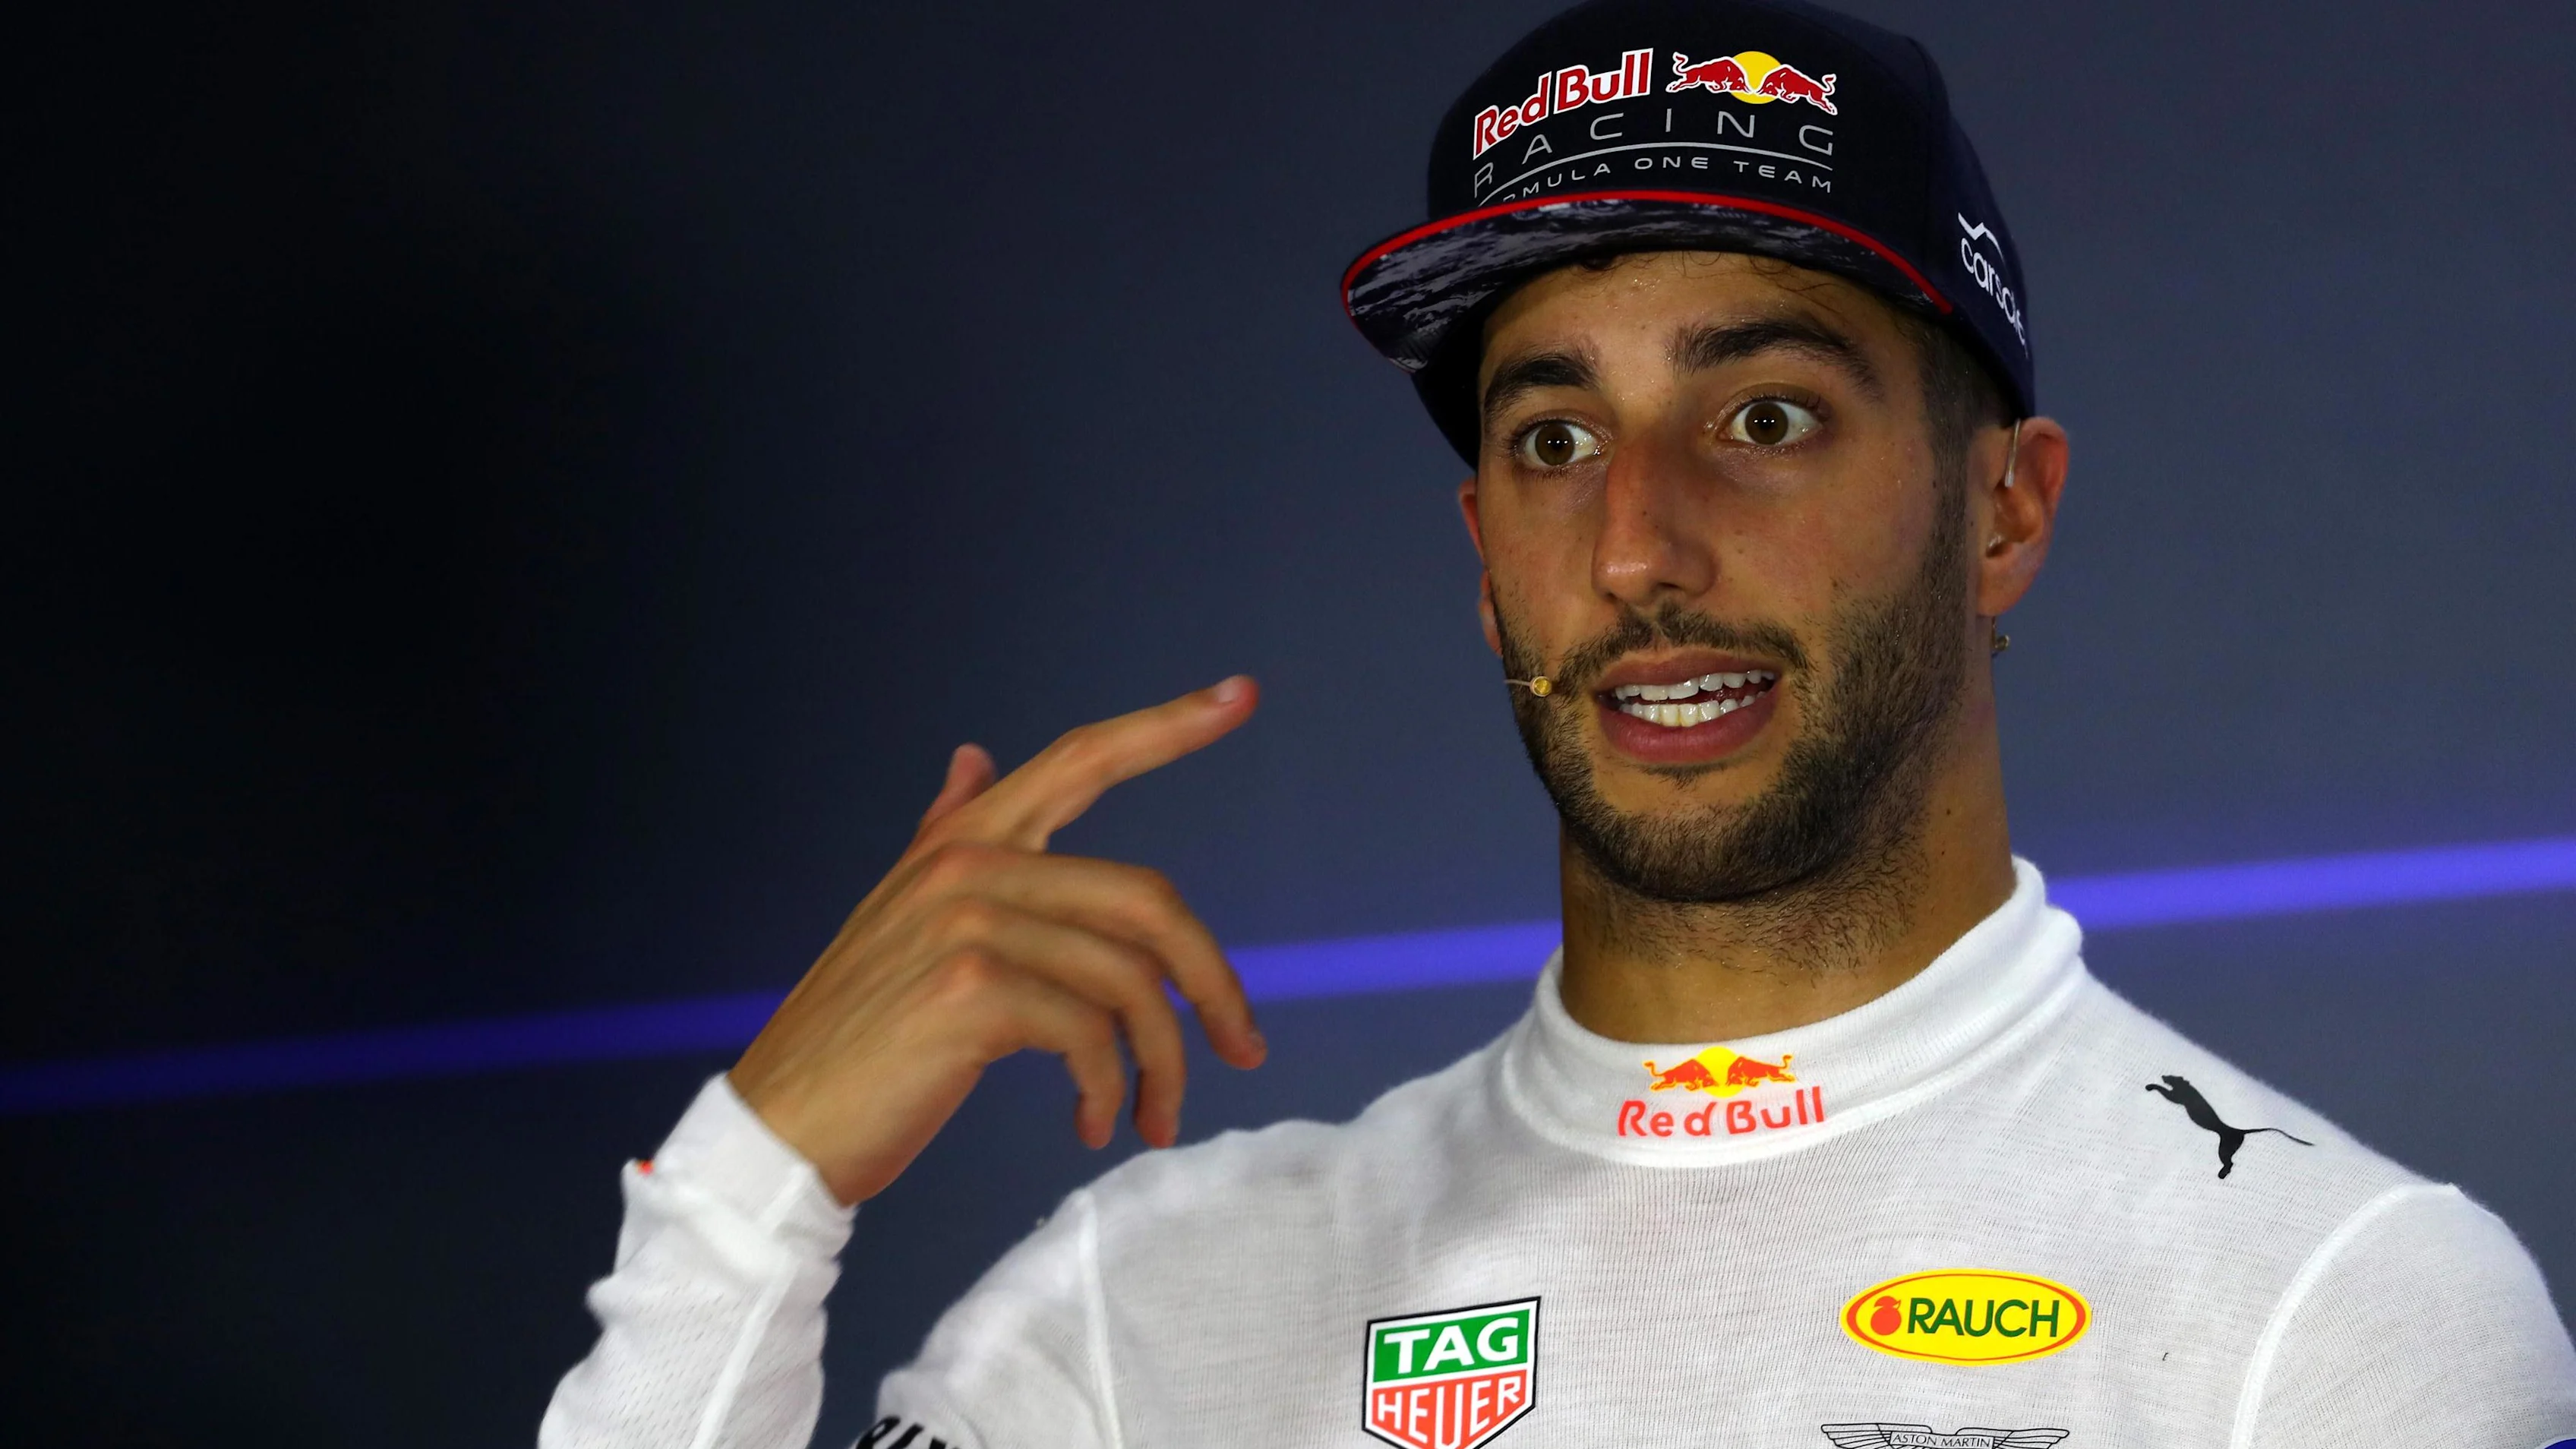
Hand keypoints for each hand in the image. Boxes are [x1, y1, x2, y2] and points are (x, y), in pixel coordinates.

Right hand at [728, 677, 1267, 1203]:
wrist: (780, 1129)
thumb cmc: (859, 1038)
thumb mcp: (899, 919)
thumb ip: (946, 834)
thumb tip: (975, 757)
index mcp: (962, 839)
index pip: (1081, 759)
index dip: (1167, 726)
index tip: (1241, 695)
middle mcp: (967, 864)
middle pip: (1147, 900)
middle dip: (1214, 982)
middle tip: (1241, 1050)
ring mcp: (967, 922)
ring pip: (1130, 981)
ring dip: (1164, 1063)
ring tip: (1157, 1118)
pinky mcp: (969, 991)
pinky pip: (1090, 1036)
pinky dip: (1107, 1091)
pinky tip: (1092, 1124)